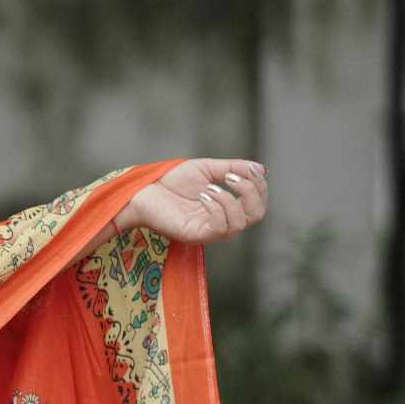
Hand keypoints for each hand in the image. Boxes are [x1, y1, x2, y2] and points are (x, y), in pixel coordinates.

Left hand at [115, 157, 267, 244]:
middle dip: (252, 192)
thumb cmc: (171, 181)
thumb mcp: (207, 169)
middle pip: (256, 215)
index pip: (258, 204)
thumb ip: (233, 168)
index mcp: (227, 208)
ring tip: (210, 187)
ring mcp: (208, 230)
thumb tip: (261, 169)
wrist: (143, 189)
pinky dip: (216, 208)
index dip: (259, 186)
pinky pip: (218, 228)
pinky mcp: (194, 235)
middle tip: (232, 177)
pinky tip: (203, 195)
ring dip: (229, 200)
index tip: (247, 170)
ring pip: (238, 224)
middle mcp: (221, 221)